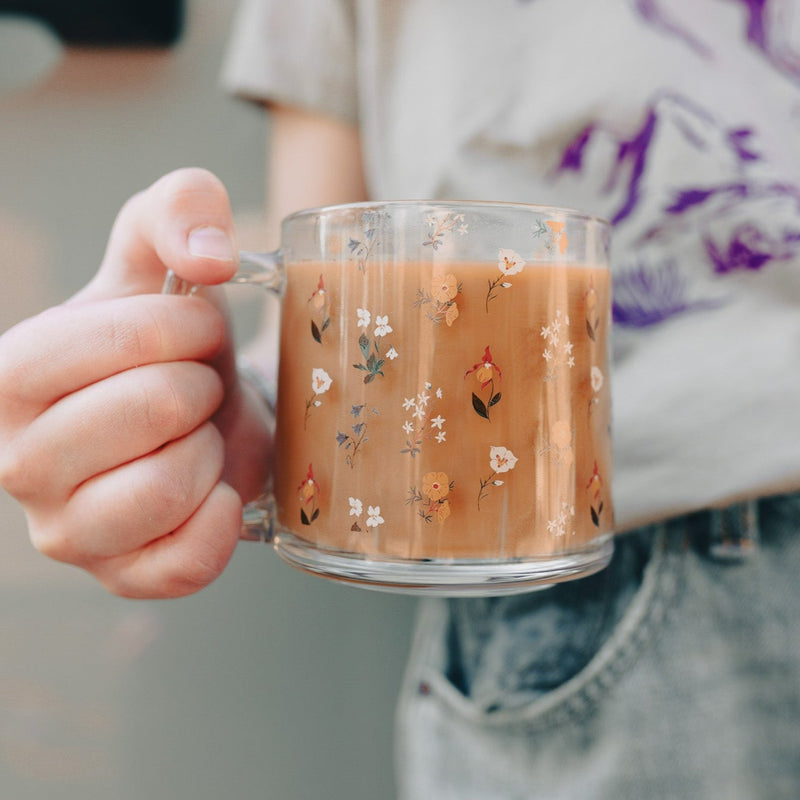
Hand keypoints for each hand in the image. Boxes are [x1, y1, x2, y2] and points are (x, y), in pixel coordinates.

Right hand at [0, 169, 272, 597]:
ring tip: (196, 436)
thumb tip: (209, 256)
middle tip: (196, 387)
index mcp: (11, 376)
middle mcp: (19, 462)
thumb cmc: (172, 336)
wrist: (200, 411)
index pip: (97, 346)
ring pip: (162, 491)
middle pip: (143, 413)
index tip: (195, 328)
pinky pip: (183, 564)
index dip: (171, 330)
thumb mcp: (167, 250)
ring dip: (207, 450)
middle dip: (198, 388)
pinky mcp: (122, 577)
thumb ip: (180, 208)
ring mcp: (67, 532)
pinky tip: (214, 489)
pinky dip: (218, 520)